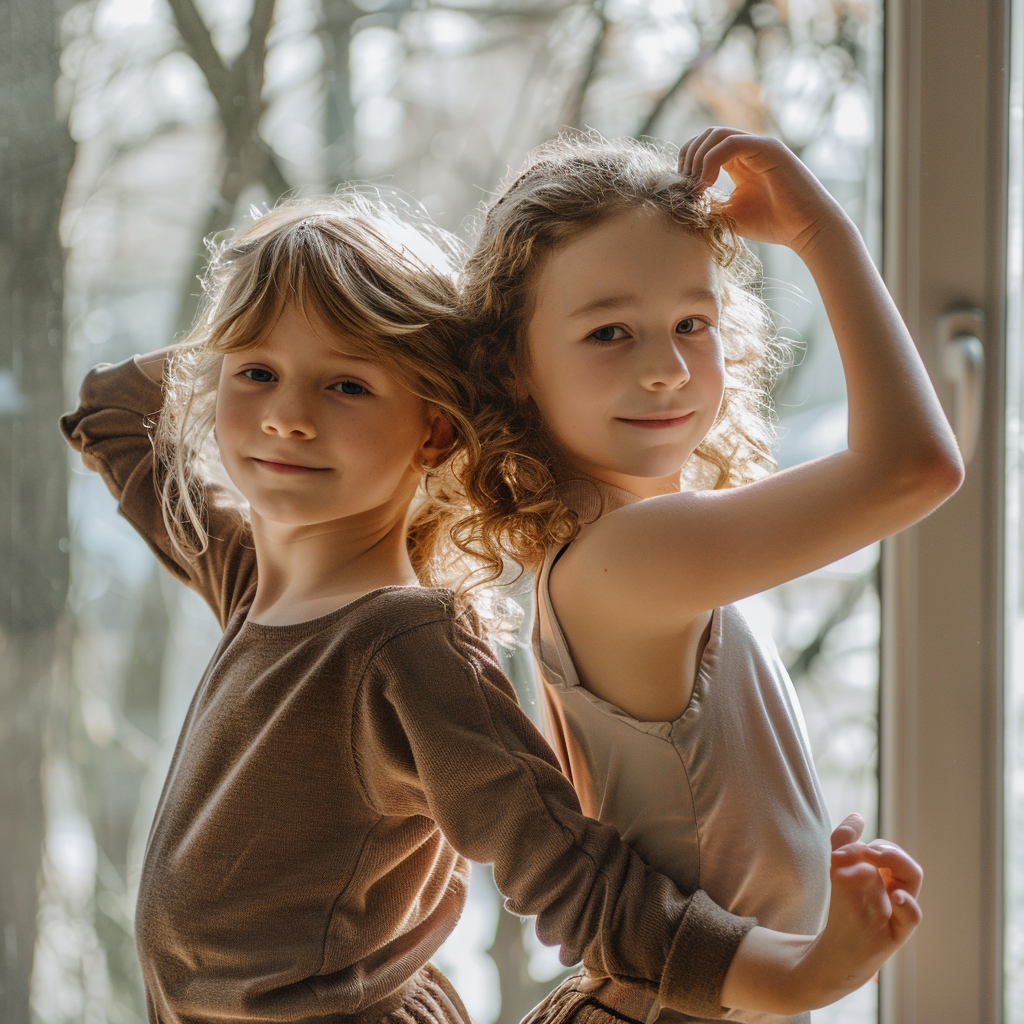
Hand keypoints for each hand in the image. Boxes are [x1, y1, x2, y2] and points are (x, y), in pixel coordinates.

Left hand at [677, 126, 843, 254]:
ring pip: (716, 134)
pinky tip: (707, 184)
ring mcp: (759, 145)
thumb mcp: (729, 214)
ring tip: (696, 186)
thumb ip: (708, 202)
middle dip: (688, 158)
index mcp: (739, 161)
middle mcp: (749, 148)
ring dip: (697, 158)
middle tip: (685, 187)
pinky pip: (729, 143)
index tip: (682, 190)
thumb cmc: (773, 224)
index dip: (687, 163)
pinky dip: (711, 161)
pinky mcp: (768, 148)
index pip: (704, 147)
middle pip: (707, 135)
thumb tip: (683, 199)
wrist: (806, 229)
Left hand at [719, 813, 921, 1014]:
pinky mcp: (896, 933)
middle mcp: (898, 893)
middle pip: (908, 864)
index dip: (873, 846)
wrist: (834, 952)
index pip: (892, 852)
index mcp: (887, 878)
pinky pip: (913, 918)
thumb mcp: (838, 871)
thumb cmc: (843, 910)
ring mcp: (899, 913)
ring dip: (896, 864)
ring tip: (874, 860)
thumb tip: (858, 816)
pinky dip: (908, 904)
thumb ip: (844, 841)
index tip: (849, 849)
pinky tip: (894, 896)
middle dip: (889, 851)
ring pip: (913, 882)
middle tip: (867, 851)